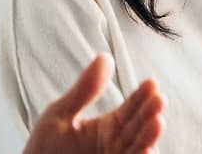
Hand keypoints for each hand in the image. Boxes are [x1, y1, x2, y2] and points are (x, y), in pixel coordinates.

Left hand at [21, 54, 163, 153]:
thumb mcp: (59, 115)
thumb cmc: (43, 151)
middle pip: (137, 128)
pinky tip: (145, 151)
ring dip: (148, 138)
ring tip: (157, 122)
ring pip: (137, 150)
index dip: (141, 96)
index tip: (151, 83)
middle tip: (159, 99)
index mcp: (106, 128)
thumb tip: (105, 57)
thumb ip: (84, 91)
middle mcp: (115, 146)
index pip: (129, 109)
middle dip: (149, 114)